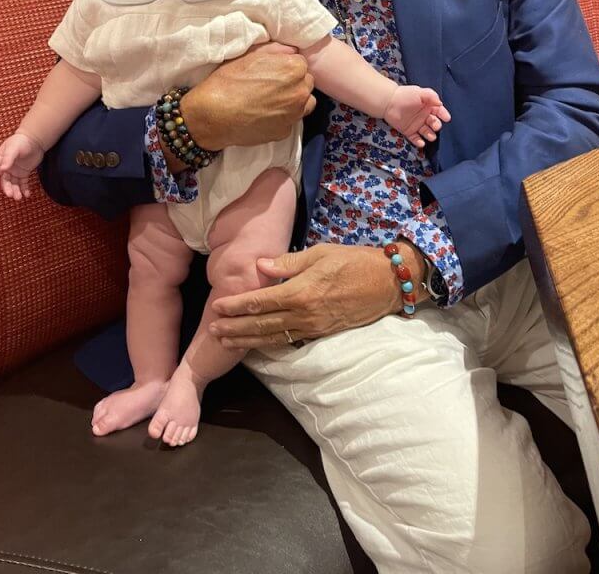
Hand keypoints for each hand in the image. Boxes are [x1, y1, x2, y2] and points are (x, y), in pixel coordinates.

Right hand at [0, 132, 44, 200]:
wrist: (35, 139)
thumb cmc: (22, 141)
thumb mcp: (14, 148)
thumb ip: (8, 158)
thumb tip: (2, 169)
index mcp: (1, 160)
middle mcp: (7, 167)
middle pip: (5, 180)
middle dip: (7, 188)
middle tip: (11, 195)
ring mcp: (15, 171)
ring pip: (13, 183)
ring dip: (15, 191)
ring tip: (19, 198)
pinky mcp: (24, 173)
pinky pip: (23, 183)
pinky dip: (24, 189)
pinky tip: (27, 195)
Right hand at [180, 42, 315, 151]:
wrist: (214, 115)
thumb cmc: (228, 81)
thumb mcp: (250, 55)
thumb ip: (276, 50)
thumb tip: (291, 51)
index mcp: (294, 69)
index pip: (301, 63)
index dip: (286, 66)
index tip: (273, 71)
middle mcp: (300, 91)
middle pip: (305, 83)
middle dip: (293, 82)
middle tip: (271, 85)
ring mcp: (295, 114)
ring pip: (304, 103)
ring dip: (294, 100)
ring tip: (272, 100)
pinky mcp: (285, 131)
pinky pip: (291, 121)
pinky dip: (282, 117)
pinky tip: (265, 114)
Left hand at [208, 242, 427, 348]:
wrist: (386, 283)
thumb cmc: (353, 261)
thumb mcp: (320, 253)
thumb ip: (288, 261)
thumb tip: (260, 265)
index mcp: (300, 291)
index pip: (259, 302)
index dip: (236, 306)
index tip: (217, 307)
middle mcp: (303, 314)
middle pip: (261, 325)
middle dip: (234, 328)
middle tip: (212, 330)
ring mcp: (312, 327)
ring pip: (273, 338)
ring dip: (247, 341)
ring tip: (225, 342)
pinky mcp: (321, 333)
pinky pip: (290, 341)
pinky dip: (269, 344)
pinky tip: (257, 345)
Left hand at [384, 86, 450, 146]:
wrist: (388, 101)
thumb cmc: (405, 95)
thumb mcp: (420, 92)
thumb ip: (431, 96)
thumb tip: (440, 103)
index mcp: (428, 106)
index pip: (439, 111)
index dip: (444, 115)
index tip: (446, 118)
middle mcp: (424, 116)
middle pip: (434, 123)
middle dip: (437, 125)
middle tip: (436, 126)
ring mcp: (416, 125)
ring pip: (427, 132)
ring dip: (430, 135)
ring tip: (431, 136)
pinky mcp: (408, 131)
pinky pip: (415, 138)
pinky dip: (419, 142)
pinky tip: (421, 143)